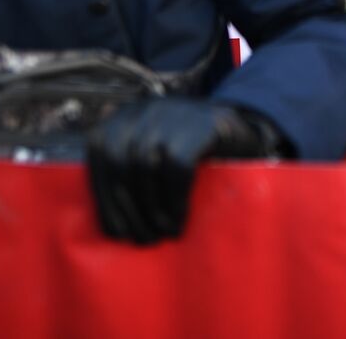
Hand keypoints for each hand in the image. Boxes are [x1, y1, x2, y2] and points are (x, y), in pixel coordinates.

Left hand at [87, 98, 274, 244]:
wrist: (245, 134)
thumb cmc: (194, 155)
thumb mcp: (155, 155)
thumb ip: (128, 172)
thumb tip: (108, 222)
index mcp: (127, 115)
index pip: (100, 153)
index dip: (105, 196)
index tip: (116, 231)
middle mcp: (147, 108)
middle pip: (119, 159)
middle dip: (128, 206)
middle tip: (143, 238)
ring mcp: (176, 111)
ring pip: (145, 163)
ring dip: (152, 207)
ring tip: (163, 232)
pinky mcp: (203, 123)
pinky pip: (177, 165)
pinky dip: (174, 198)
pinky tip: (180, 219)